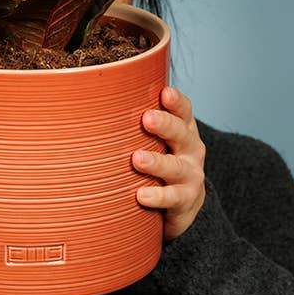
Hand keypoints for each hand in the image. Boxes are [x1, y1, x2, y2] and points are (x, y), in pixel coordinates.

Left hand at [132, 85, 206, 240]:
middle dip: (165, 125)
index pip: (184, 110)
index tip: (164, 92)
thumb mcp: (160, 138)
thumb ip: (143, 122)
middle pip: (181, 133)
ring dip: (157, 162)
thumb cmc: (164, 158)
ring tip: (137, 159)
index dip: (176, 101)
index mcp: (184, 128)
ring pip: (175, 167)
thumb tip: (101, 101)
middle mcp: (191, 149)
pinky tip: (141, 195)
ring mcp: (191, 174)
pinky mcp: (186, 199)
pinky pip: (172, 197)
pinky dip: (157, 196)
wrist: (184, 202)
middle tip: (147, 118)